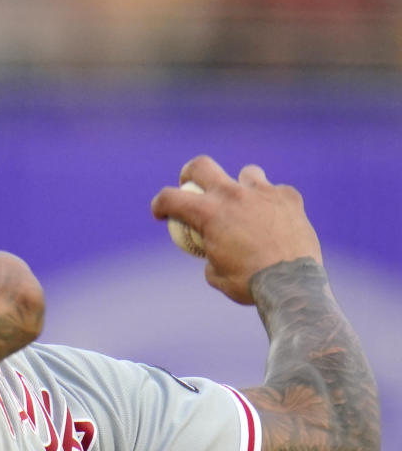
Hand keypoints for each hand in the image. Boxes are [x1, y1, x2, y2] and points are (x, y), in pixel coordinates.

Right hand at [150, 155, 322, 303]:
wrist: (291, 284)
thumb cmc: (249, 283)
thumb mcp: (216, 275)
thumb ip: (209, 255)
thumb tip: (211, 251)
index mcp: (208, 213)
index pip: (170, 198)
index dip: (159, 204)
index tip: (161, 213)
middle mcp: (232, 194)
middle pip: (201, 165)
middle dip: (190, 173)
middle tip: (193, 186)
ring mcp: (263, 192)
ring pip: (247, 173)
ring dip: (241, 186)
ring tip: (246, 205)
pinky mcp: (289, 197)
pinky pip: (277, 192)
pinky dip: (272, 203)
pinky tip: (275, 220)